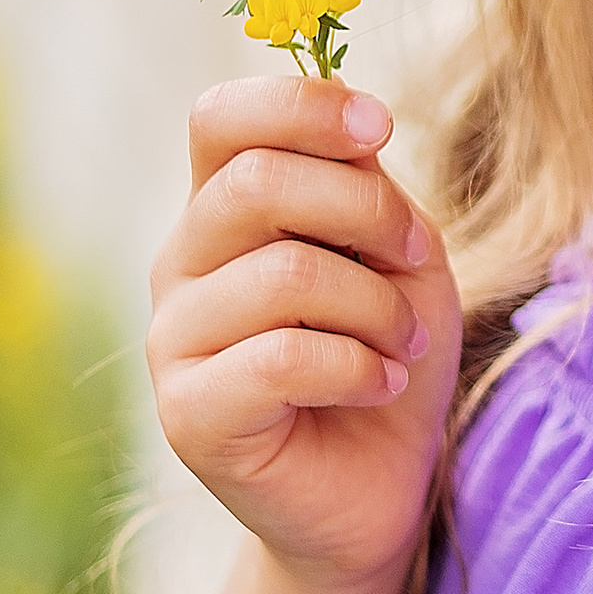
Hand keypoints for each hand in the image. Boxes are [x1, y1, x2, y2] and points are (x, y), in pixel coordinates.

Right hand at [147, 77, 461, 593]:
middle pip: (255, 182)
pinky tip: (377, 386)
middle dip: (367, 210)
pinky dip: (358, 366)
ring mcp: (173, 341)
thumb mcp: (399, 257)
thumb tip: (354, 134)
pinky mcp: (188, 414)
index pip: (220, 119)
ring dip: (377, 306)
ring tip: (404, 344)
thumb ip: (368, 190)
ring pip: (283, 273)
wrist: (377, 489)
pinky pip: (281, 357)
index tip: (379, 126)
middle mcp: (182, 265)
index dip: (300, 103)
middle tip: (419, 260)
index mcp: (223, 211)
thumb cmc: (387, 356)